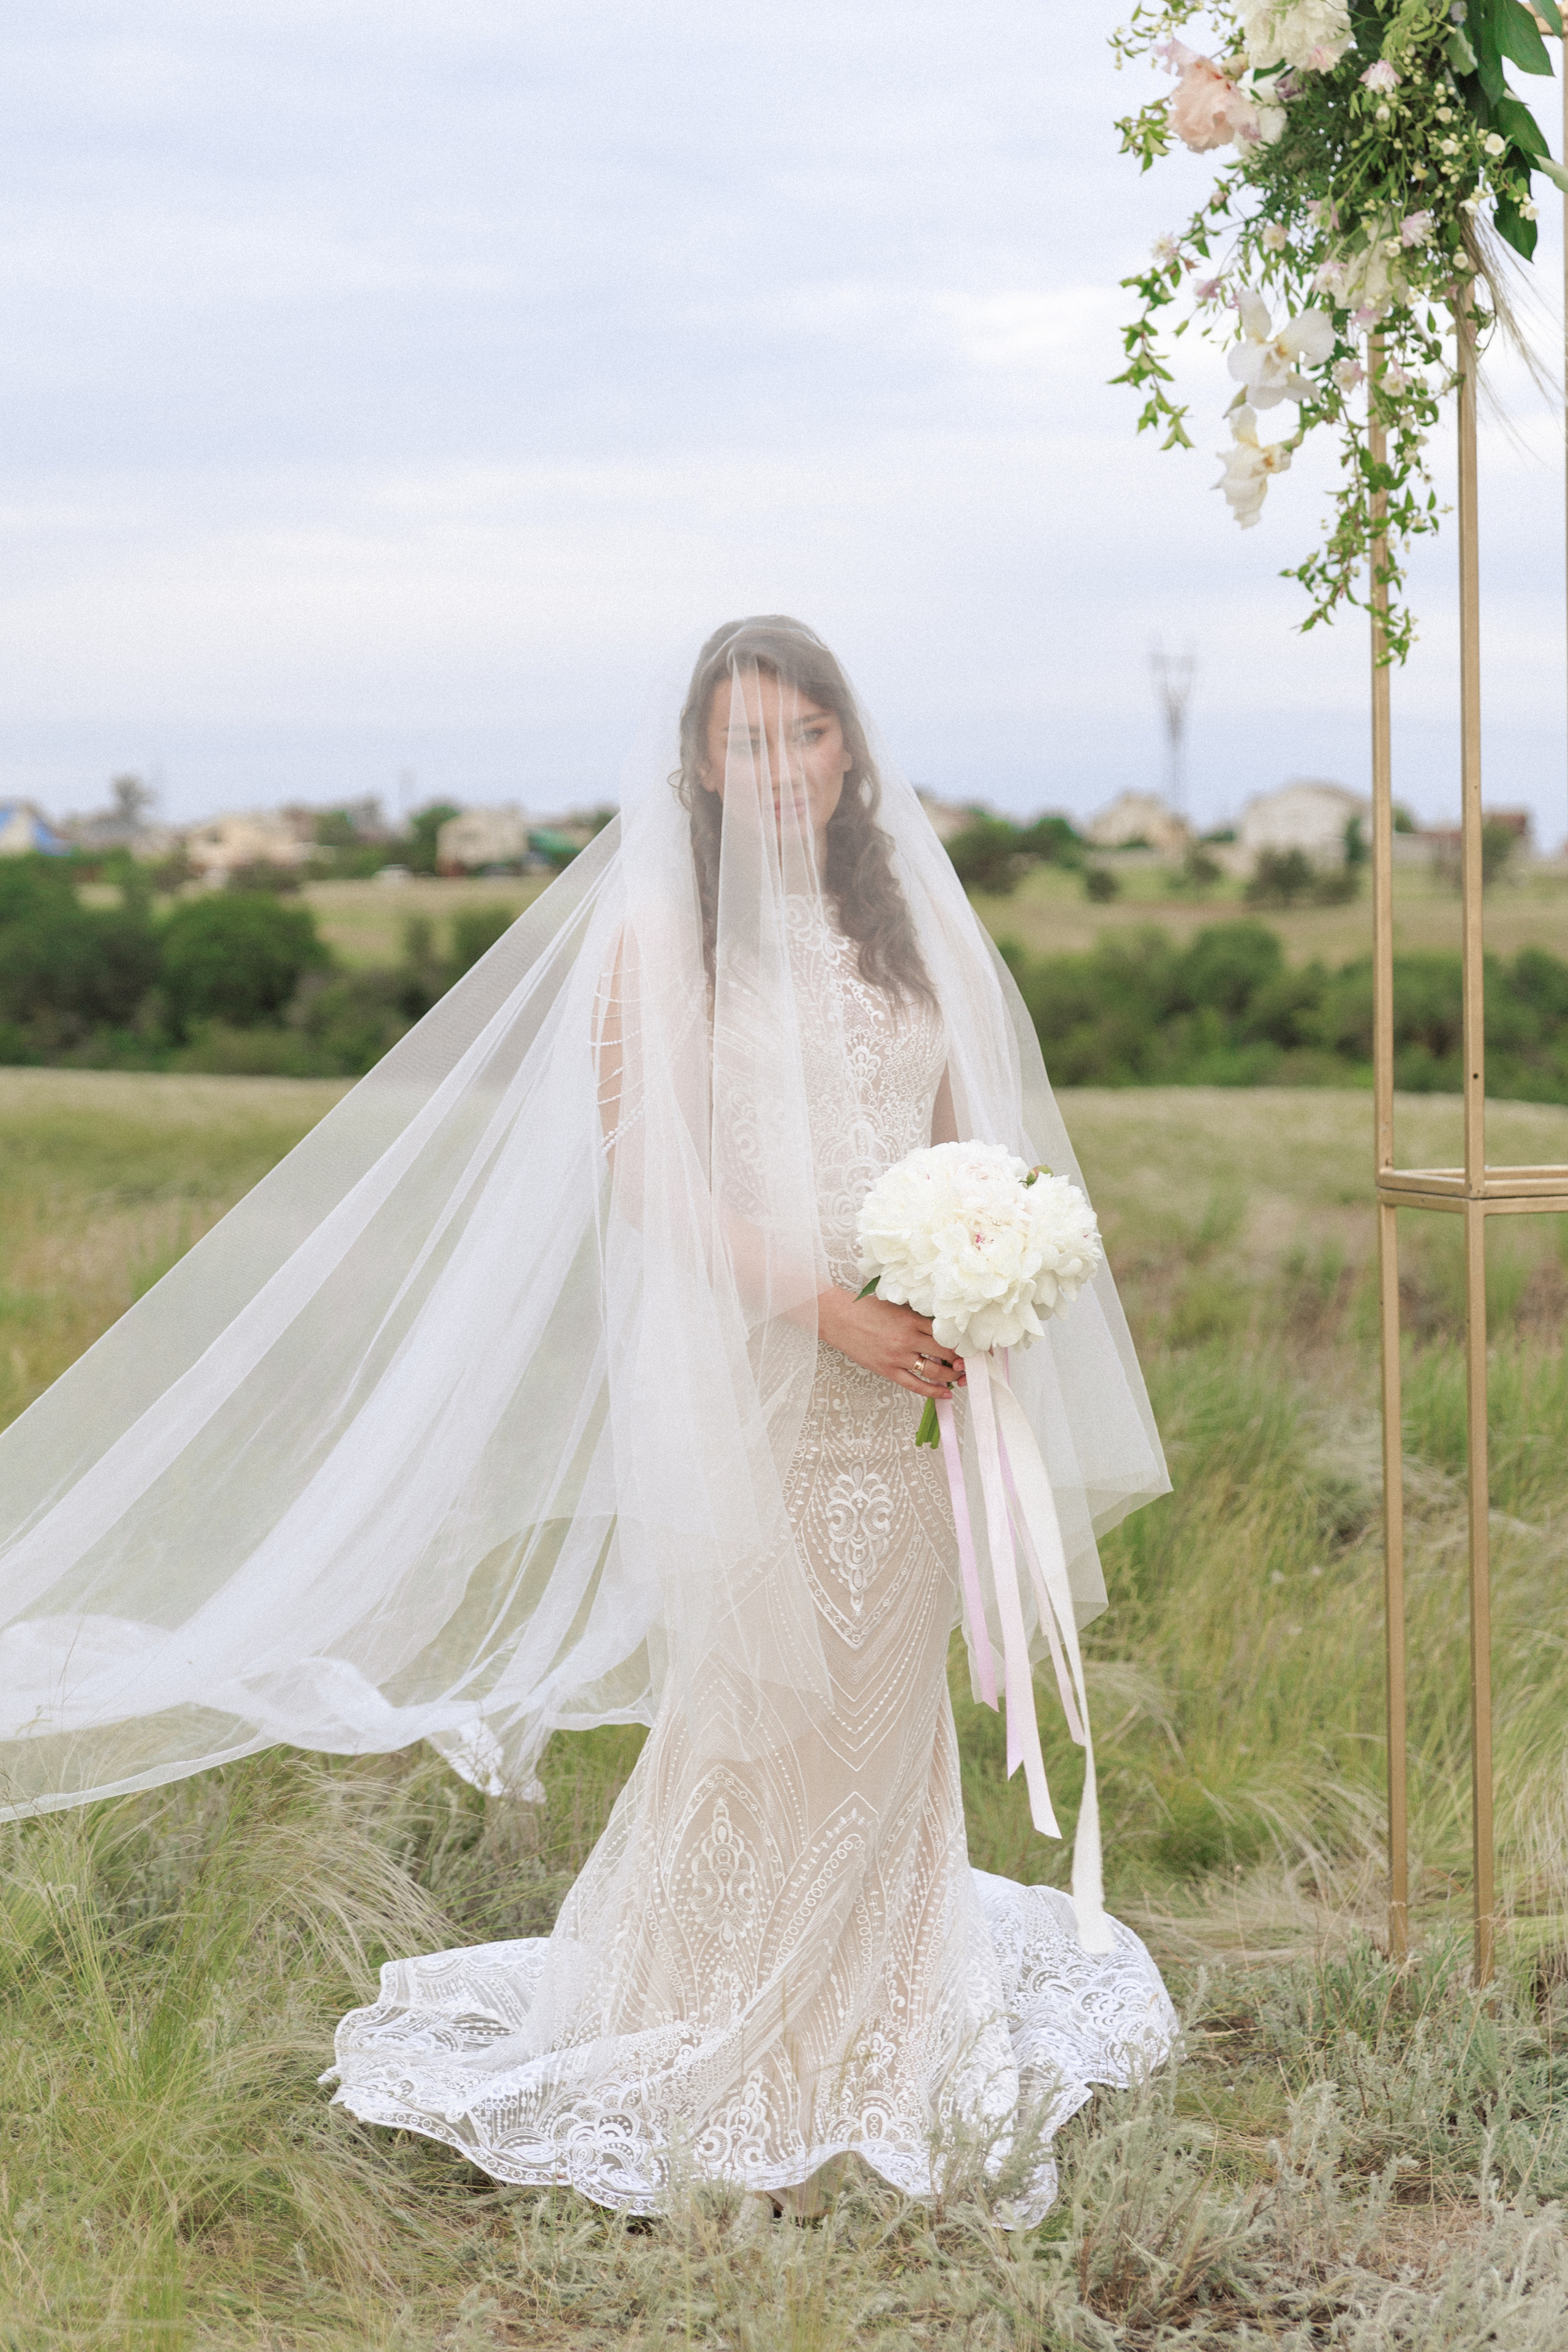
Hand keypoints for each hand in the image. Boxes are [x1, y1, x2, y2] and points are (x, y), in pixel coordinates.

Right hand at [815, 1288, 966, 1399]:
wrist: (839, 1318)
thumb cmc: (866, 1309)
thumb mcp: (897, 1306)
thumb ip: (918, 1316)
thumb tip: (942, 1328)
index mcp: (912, 1319)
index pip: (946, 1332)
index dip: (962, 1340)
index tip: (971, 1345)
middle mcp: (908, 1339)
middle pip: (945, 1352)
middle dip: (961, 1359)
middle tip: (969, 1362)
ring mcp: (898, 1356)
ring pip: (934, 1371)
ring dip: (951, 1375)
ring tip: (960, 1377)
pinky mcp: (888, 1370)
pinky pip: (915, 1385)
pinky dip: (933, 1391)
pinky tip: (945, 1393)